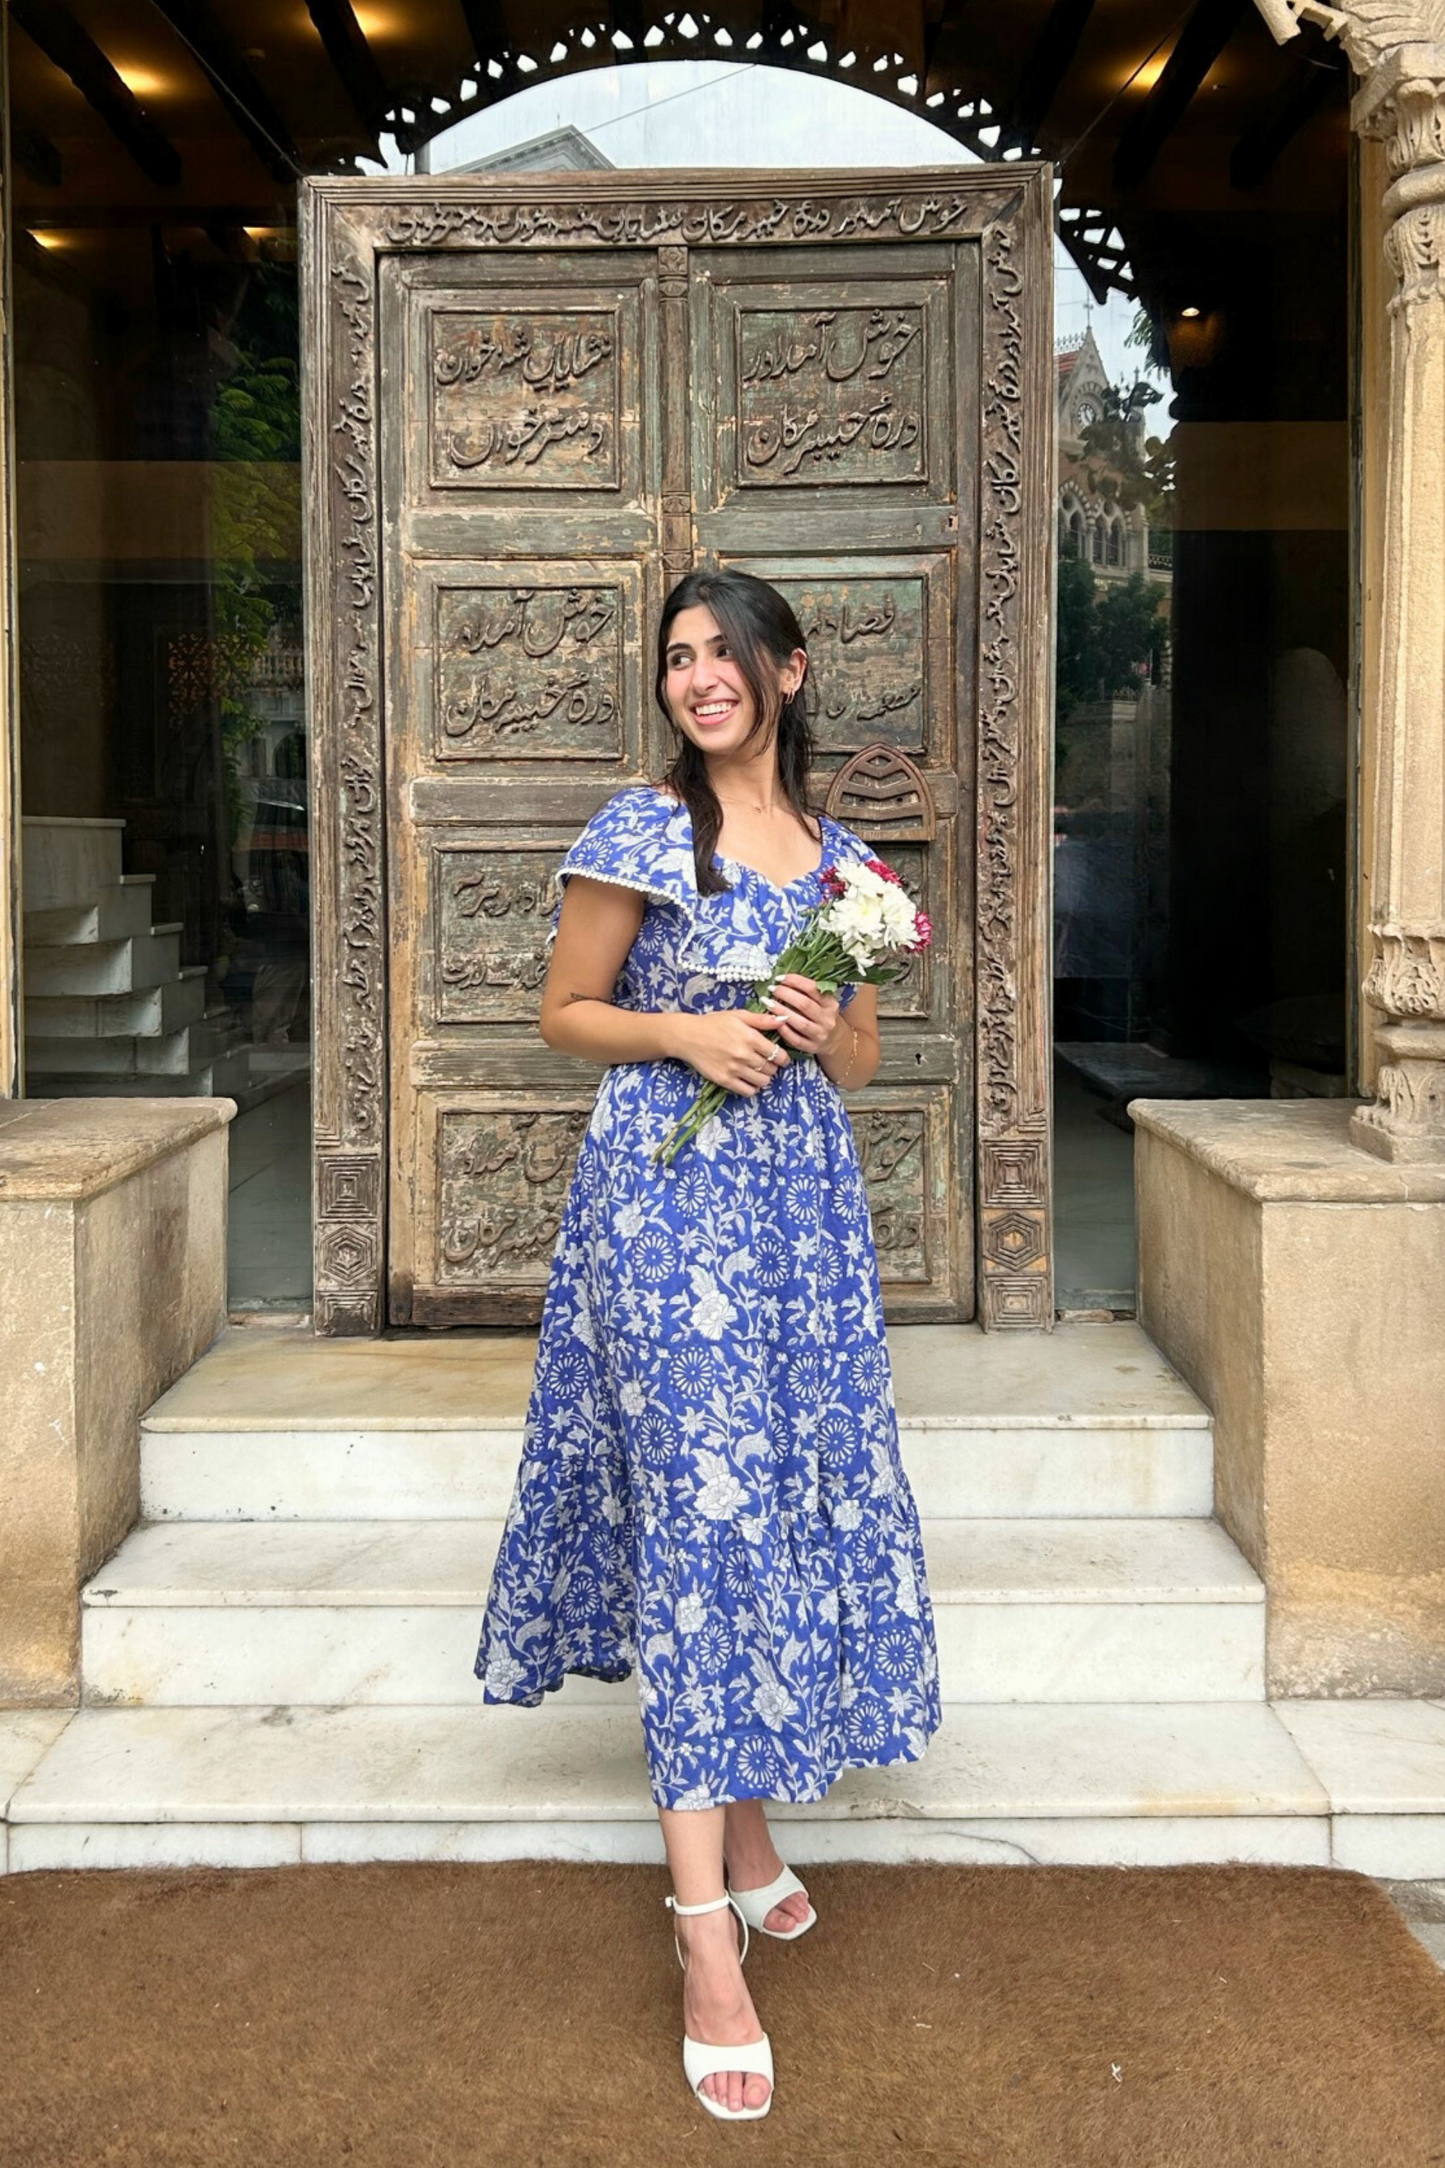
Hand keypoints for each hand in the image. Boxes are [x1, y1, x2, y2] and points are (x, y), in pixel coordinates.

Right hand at [673, 1007, 794, 1096]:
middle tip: (767, 1063)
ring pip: (762, 1081)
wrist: (688, 1036)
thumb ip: (762, 1020)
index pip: (777, 1054)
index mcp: (750, 1037)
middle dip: (773, 1067)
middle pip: (771, 1069)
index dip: (783, 1058)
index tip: (781, 1058)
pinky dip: (753, 1088)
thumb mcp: (738, 1016)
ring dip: (764, 1078)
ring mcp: (734, 1069)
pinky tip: (749, 1080)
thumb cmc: (714, 1023)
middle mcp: (744, 1055)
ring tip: (759, 1072)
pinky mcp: (724, 1080)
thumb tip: (784, 1019)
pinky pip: (748, 1091)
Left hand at [760, 973, 842, 1057]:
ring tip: (768, 1003)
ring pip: (800, 1023)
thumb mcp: (822, 1001)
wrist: (834, 1039)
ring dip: (781, 1011)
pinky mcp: (811, 1047)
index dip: (794, 981)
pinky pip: (795, 1039)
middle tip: (772, 990)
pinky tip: (773, 1021)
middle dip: (785, 995)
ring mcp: (820, 1034)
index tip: (779, 978)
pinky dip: (783, 1030)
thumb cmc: (822, 1015)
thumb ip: (807, 991)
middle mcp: (827, 1018)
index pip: (812, 988)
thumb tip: (783, 979)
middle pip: (805, 1004)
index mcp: (830, 1003)